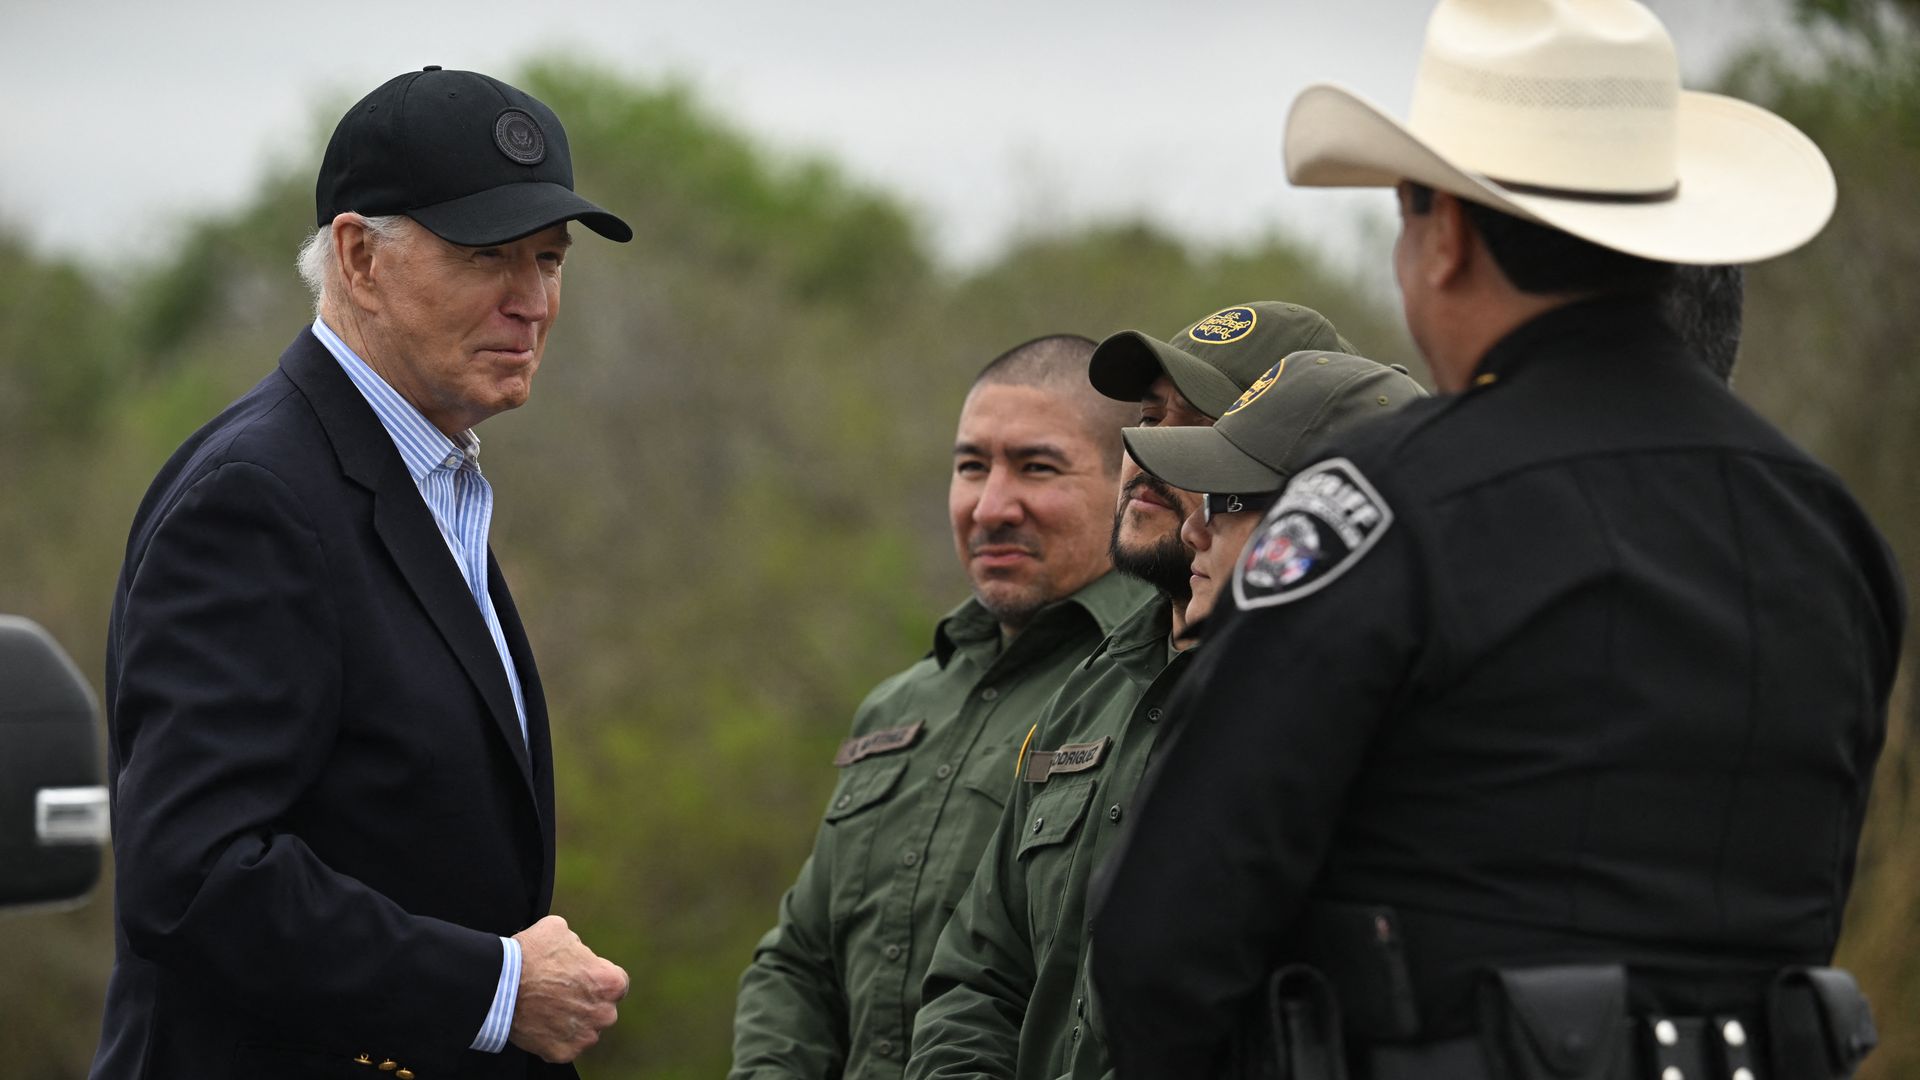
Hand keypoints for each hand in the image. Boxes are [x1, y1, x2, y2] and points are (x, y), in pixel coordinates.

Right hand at [508, 915, 629, 1062]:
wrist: (500, 983)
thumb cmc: (531, 954)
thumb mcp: (561, 930)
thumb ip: (578, 945)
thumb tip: (576, 951)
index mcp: (611, 983)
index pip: (617, 983)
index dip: (598, 978)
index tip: (582, 977)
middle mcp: (604, 1013)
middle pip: (602, 1008)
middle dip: (588, 1002)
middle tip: (562, 993)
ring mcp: (584, 1036)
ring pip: (585, 1029)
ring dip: (573, 1021)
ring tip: (549, 1008)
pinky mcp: (563, 1052)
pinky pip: (565, 1045)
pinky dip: (555, 1037)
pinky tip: (541, 1022)